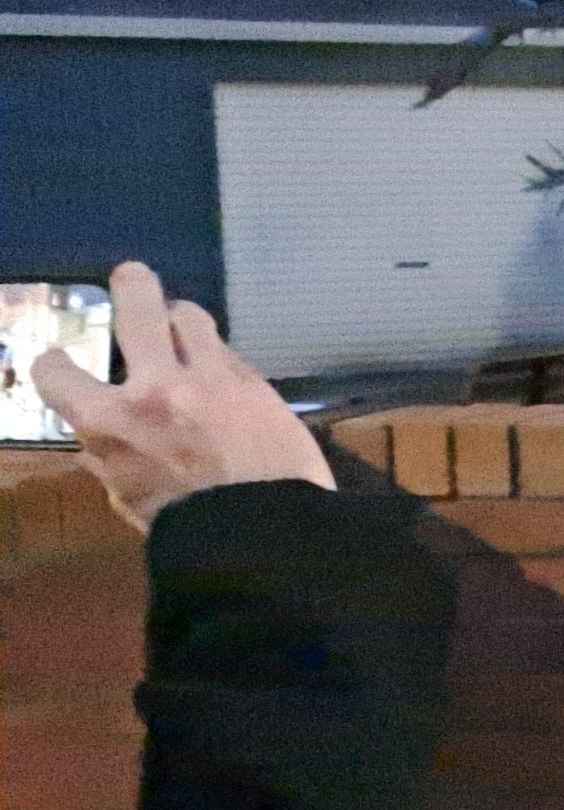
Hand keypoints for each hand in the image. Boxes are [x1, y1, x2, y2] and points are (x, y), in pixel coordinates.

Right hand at [35, 261, 332, 531]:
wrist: (265, 534)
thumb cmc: (185, 526)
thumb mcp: (127, 495)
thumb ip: (111, 456)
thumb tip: (102, 438)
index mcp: (110, 421)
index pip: (57, 372)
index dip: (53, 365)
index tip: (58, 362)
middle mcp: (157, 387)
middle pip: (139, 310)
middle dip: (131, 285)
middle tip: (131, 276)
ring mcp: (212, 379)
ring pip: (192, 319)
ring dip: (182, 318)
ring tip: (180, 323)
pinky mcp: (256, 384)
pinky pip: (230, 355)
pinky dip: (219, 360)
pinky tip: (221, 374)